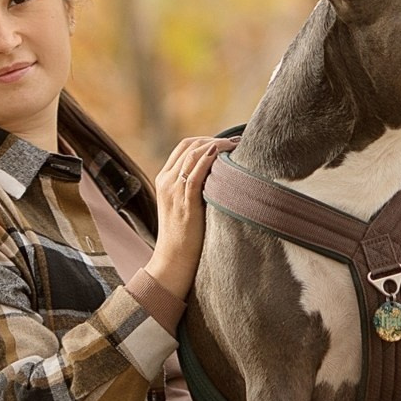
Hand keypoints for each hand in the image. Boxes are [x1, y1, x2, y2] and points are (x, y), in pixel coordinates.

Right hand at [144, 133, 235, 305]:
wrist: (173, 261)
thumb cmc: (184, 237)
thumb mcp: (185, 205)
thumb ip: (195, 188)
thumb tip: (221, 175)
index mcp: (164, 179)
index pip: (184, 147)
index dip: (206, 139)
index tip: (227, 141)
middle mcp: (166, 181)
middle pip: (188, 145)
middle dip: (213, 139)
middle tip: (236, 141)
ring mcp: (173, 191)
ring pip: (192, 155)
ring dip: (216, 145)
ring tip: (236, 145)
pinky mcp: (184, 202)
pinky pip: (194, 174)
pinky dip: (207, 160)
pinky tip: (221, 153)